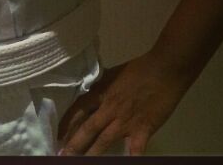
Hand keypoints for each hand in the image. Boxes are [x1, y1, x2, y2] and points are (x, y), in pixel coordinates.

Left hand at [56, 52, 188, 155]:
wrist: (164, 69)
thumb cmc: (139, 68)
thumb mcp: (113, 73)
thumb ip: (101, 85)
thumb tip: (90, 91)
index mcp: (102, 92)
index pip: (78, 109)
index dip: (67, 123)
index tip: (58, 134)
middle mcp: (110, 108)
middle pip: (88, 128)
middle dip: (74, 143)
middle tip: (62, 155)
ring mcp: (126, 121)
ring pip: (104, 140)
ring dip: (92, 153)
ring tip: (79, 162)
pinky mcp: (143, 129)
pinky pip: (135, 149)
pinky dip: (130, 158)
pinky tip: (124, 164)